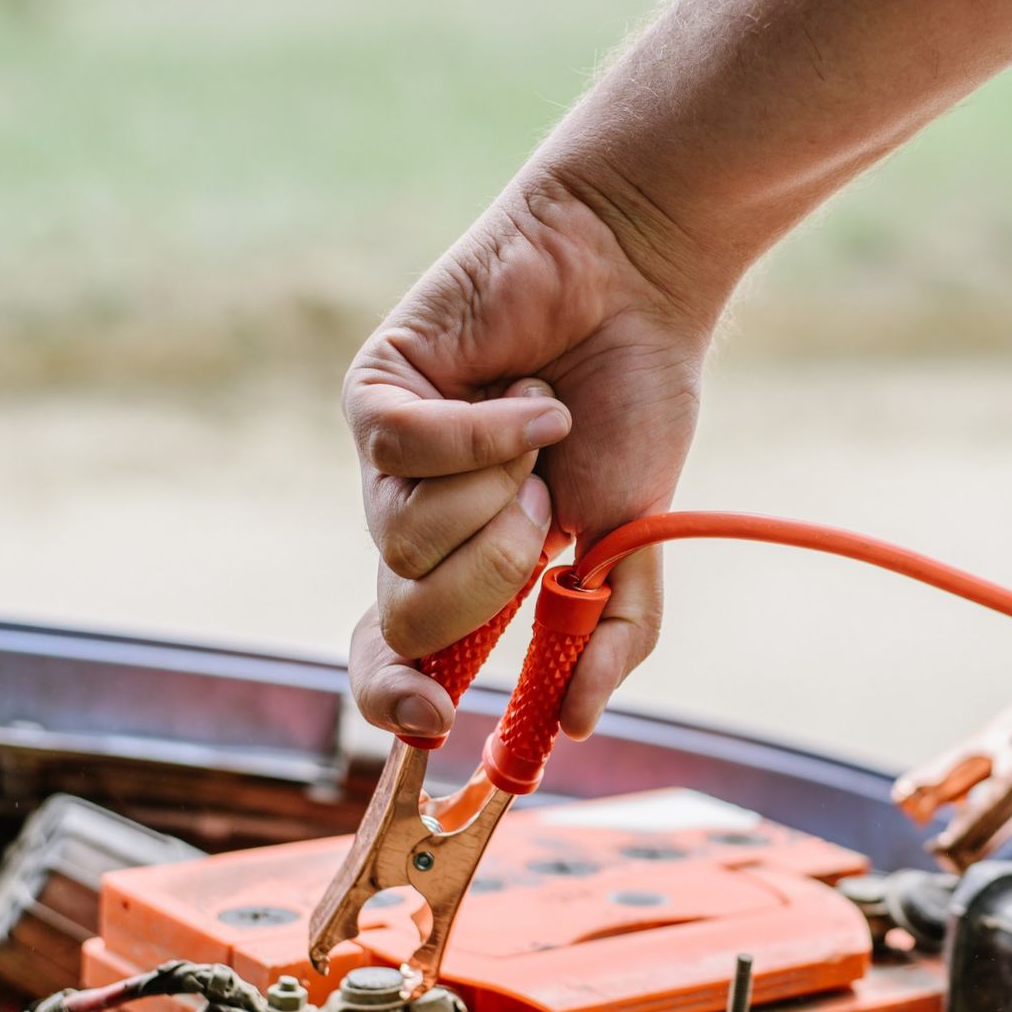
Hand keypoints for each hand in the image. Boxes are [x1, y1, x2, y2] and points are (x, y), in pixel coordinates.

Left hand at [344, 170, 718, 743]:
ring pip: (400, 535)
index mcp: (468, 565)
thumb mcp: (634, 538)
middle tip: (544, 508)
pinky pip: (403, 447)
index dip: (399, 696)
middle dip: (493, 574)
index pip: (396, 655)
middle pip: (407, 613)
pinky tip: (528, 394)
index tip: (443, 718)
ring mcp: (388, 458)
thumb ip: (609, 631)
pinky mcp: (376, 389)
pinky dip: (482, 433)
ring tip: (538, 428)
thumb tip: (571, 724)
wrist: (635, 287)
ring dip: (496, 490)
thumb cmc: (633, 402)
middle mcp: (418, 519)